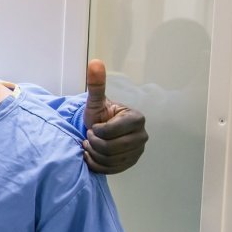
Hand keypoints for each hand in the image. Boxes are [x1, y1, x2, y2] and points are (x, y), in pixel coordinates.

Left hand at [82, 60, 146, 174]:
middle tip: (89, 136)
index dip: (97, 131)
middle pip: (110, 149)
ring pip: (109, 160)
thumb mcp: (95, 101)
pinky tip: (92, 155)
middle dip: (94, 143)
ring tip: (91, 144)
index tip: (94, 126)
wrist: (101, 130)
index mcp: (136, 119)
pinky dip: (96, 164)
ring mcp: (138, 151)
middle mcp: (142, 136)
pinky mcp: (131, 163)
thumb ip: (96, 84)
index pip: (110, 132)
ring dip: (93, 153)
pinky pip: (110, 170)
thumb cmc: (99, 114)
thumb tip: (94, 62)